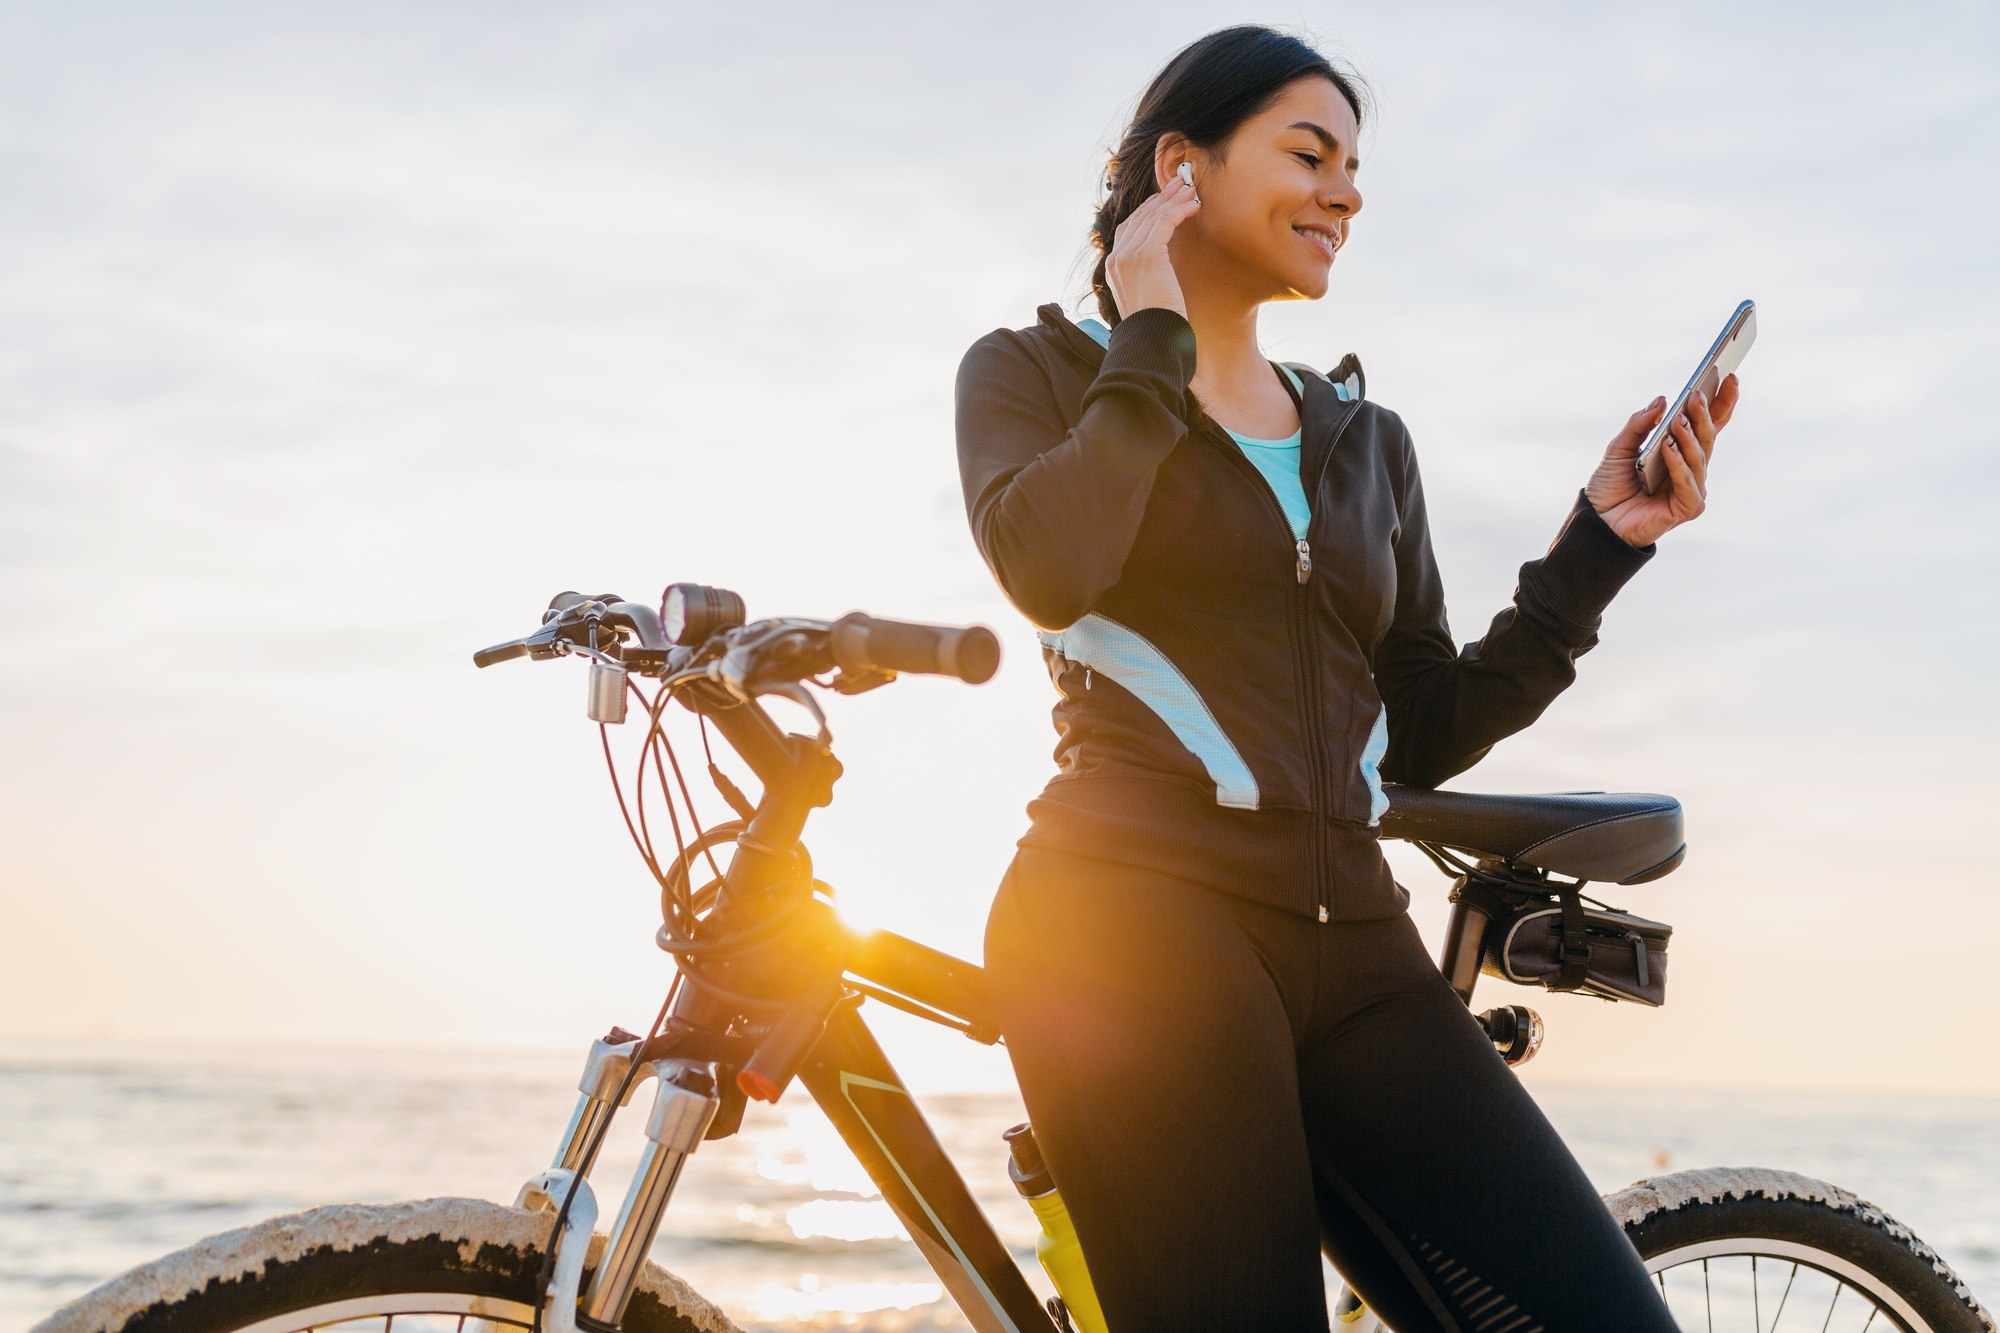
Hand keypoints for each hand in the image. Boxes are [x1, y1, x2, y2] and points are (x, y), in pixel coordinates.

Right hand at [1104, 171, 1200, 319]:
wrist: (1152, 341)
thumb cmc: (1155, 326)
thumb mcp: (1147, 298)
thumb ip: (1148, 278)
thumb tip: (1163, 272)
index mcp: (1114, 267)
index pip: (1130, 227)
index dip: (1150, 209)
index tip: (1168, 199)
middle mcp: (1117, 257)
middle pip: (1140, 216)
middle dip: (1163, 197)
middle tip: (1182, 184)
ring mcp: (1128, 254)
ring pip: (1153, 215)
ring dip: (1174, 198)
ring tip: (1191, 188)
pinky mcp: (1146, 254)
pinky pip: (1164, 221)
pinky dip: (1180, 209)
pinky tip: (1193, 205)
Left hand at [1585, 375, 1738, 547]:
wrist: (1596, 521)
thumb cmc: (1609, 486)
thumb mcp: (1619, 448)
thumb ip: (1639, 425)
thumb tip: (1662, 400)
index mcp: (1680, 451)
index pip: (1707, 424)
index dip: (1721, 401)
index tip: (1730, 376)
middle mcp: (1691, 468)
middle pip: (1707, 437)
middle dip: (1704, 414)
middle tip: (1697, 394)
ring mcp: (1691, 488)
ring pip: (1699, 458)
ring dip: (1689, 437)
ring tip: (1679, 419)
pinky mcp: (1687, 508)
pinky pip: (1688, 483)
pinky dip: (1679, 464)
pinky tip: (1668, 448)